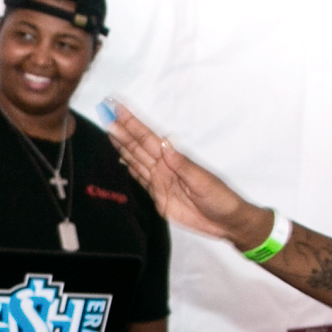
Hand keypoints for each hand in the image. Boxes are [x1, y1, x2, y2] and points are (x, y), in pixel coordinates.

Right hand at [105, 103, 267, 246]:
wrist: (227, 222)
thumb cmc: (221, 200)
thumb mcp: (203, 183)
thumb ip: (183, 166)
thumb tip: (164, 144)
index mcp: (174, 160)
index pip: (148, 138)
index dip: (132, 123)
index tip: (117, 108)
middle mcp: (164, 167)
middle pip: (138, 146)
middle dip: (122, 130)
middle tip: (105, 113)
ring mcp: (160, 181)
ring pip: (136, 159)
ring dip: (123, 145)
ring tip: (110, 129)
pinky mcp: (158, 197)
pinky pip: (140, 178)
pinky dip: (130, 167)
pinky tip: (122, 158)